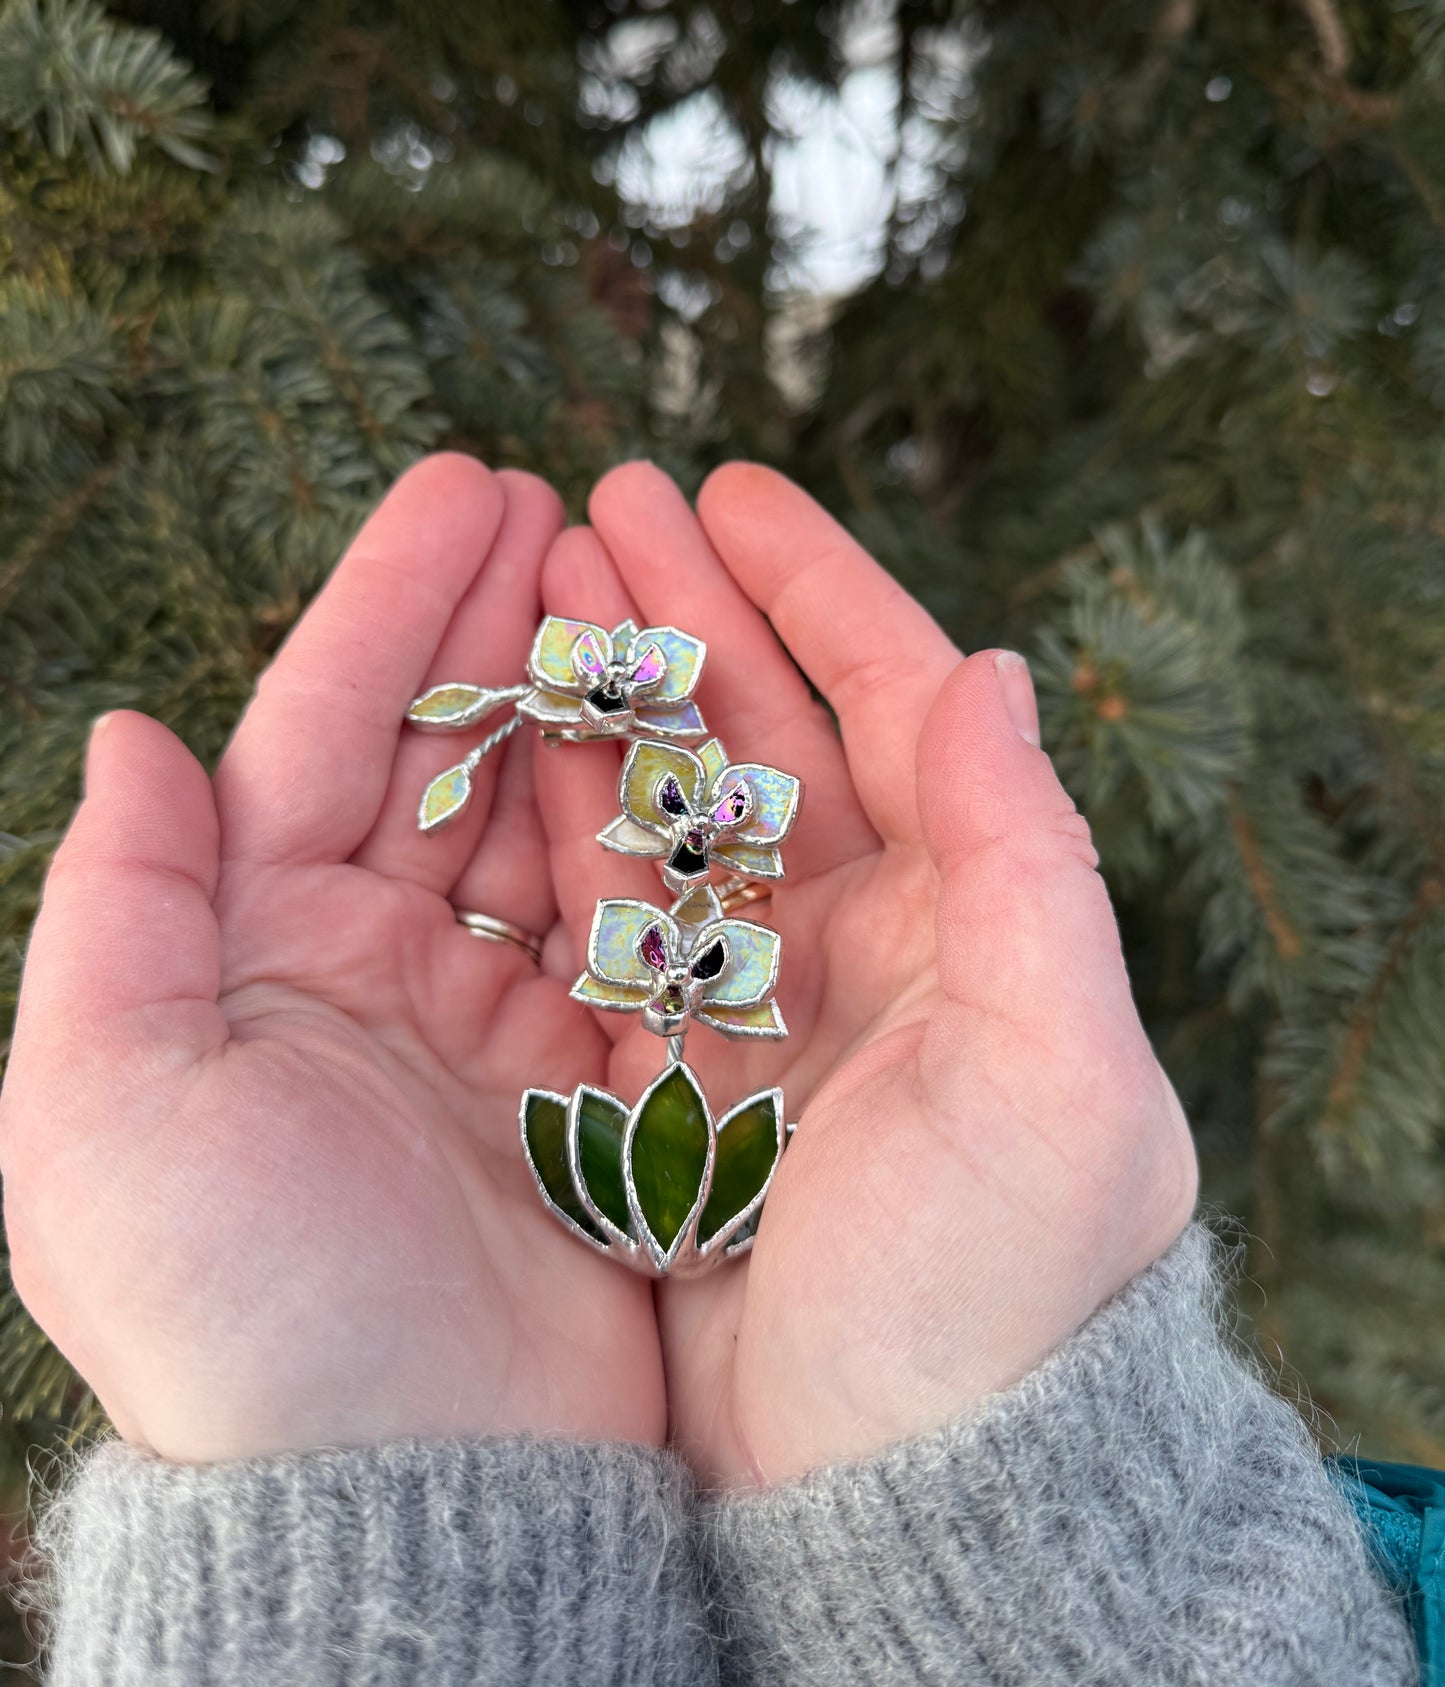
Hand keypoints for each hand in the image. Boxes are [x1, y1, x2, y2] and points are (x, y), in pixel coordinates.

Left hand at [0, 455, 664, 1462]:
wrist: (409, 1504)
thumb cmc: (240, 1314)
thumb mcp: (106, 1111)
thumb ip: (114, 912)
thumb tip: (129, 735)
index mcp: (247, 954)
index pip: (326, 734)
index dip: (393, 603)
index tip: (472, 485)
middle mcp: (362, 973)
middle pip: (442, 752)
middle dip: (498, 623)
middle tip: (567, 499)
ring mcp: (483, 1024)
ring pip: (545, 816)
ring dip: (587, 701)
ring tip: (642, 585)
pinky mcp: (587, 1083)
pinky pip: (629, 916)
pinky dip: (659, 824)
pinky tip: (699, 737)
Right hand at [541, 463, 1197, 1485]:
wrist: (895, 1495)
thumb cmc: (998, 1291)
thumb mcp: (1051, 1074)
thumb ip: (1033, 863)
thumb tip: (995, 666)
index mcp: (970, 916)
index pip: (895, 704)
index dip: (815, 588)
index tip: (731, 487)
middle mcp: (868, 942)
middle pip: (762, 731)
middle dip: (686, 612)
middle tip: (599, 501)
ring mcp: (757, 1003)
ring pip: (669, 806)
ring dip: (608, 697)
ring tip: (532, 591)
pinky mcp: (668, 1076)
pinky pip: (603, 918)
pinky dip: (556, 826)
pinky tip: (501, 747)